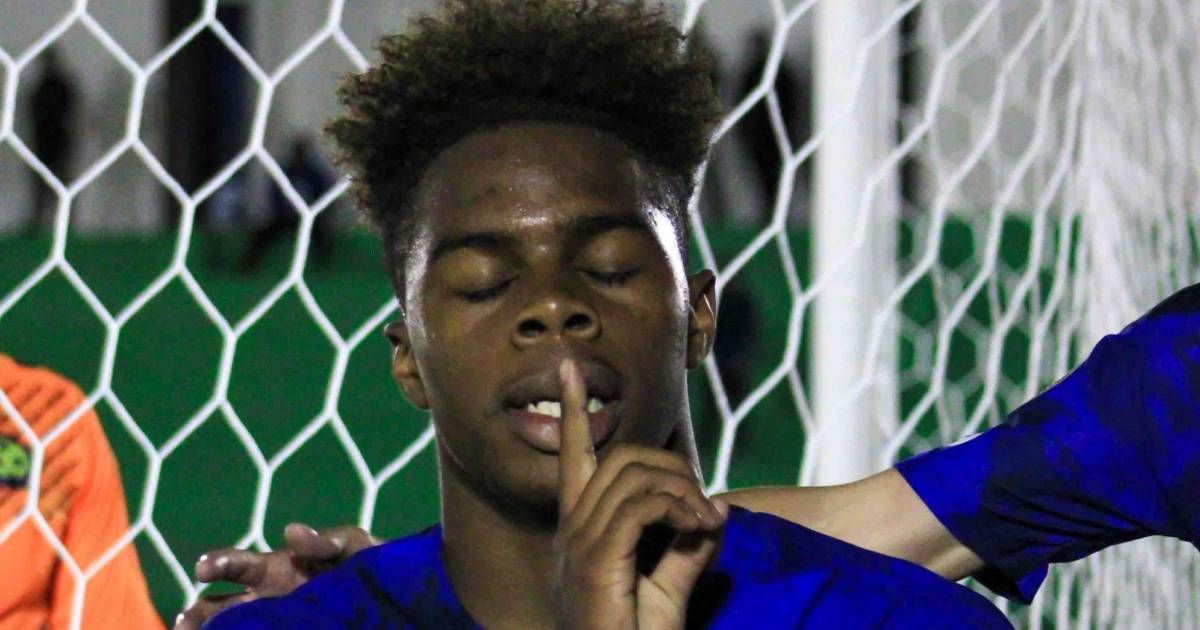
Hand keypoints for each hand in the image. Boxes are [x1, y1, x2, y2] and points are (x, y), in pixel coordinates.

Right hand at [174, 523, 378, 629]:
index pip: (236, 565)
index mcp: (273, 568)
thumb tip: (291, 531)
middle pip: (218, 606)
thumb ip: (321, 541)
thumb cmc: (362, 560)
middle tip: (184, 621)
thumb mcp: (347, 545)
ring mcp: (272, 621)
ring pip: (228, 629)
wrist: (387, 592)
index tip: (202, 568)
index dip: (218, 562)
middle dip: (197, 612)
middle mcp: (264, 598)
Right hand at [553, 359, 726, 629]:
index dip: (570, 410)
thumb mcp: (670, 589)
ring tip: (705, 521)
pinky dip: (679, 508)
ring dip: (682, 488)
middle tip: (704, 505)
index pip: (574, 458)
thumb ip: (686, 547)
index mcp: (581, 533)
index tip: (570, 368)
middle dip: (671, 463)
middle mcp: (572, 532)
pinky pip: (641, 507)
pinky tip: (701, 527)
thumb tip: (710, 511)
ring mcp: (580, 546)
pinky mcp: (596, 563)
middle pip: (621, 459)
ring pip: (633, 476)